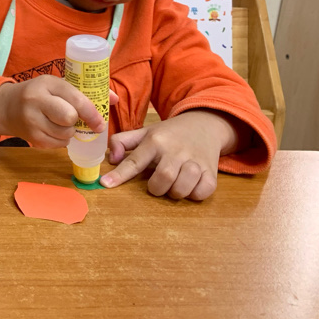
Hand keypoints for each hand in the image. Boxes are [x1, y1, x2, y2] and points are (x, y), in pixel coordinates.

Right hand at [0, 75, 106, 147]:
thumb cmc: (38, 93)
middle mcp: (36, 100)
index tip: (100, 123)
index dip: (92, 113)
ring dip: (70, 132)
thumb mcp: (57, 85)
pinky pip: (57, 145)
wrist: (6, 107)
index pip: (75, 99)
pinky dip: (61, 140)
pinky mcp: (31, 137)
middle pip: (69, 118)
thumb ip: (84, 91)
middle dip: (77, 122)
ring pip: (65, 134)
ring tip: (61, 124)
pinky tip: (53, 131)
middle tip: (74, 120)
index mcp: (47, 83)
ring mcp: (32, 120)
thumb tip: (113, 99)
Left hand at [100, 110, 240, 199]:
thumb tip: (110, 159)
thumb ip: (123, 142)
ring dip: (175, 192)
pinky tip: (190, 186)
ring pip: (183, 186)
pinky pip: (204, 190)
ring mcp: (195, 160)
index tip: (106, 184)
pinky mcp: (212, 171)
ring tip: (173, 186)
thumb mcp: (145, 132)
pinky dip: (195, 194)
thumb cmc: (170, 133)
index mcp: (155, 141)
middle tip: (156, 185)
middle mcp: (175, 150)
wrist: (205, 124)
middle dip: (156, 188)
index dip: (120, 175)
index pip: (134, 160)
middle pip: (164, 177)